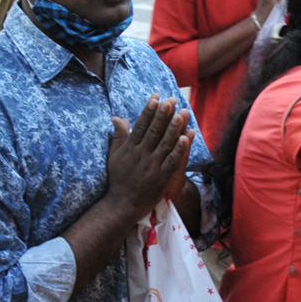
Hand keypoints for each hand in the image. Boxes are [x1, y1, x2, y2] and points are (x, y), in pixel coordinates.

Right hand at [105, 95, 193, 223]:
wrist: (122, 204)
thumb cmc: (118, 179)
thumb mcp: (114, 156)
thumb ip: (118, 136)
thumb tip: (117, 117)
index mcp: (130, 148)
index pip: (140, 125)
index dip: (149, 110)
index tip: (156, 96)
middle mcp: (140, 154)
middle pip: (154, 131)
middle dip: (163, 114)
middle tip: (171, 99)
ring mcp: (151, 165)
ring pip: (165, 143)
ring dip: (174, 128)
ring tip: (182, 113)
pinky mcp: (161, 177)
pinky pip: (172, 161)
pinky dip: (180, 149)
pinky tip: (187, 137)